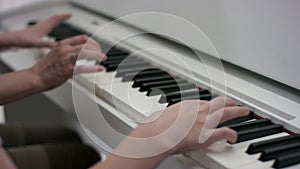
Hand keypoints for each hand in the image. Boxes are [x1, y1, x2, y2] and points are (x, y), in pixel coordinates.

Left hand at [13, 14, 70, 47]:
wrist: (14, 40)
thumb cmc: (24, 40)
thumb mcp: (37, 44)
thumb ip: (47, 44)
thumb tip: (57, 46)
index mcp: (44, 27)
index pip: (56, 18)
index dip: (64, 16)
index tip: (70, 15)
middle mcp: (42, 25)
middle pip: (53, 18)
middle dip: (62, 17)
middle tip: (68, 16)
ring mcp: (39, 27)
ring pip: (50, 21)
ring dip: (56, 20)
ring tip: (61, 21)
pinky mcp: (37, 31)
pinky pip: (46, 25)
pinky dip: (51, 25)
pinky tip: (50, 29)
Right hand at [31, 35, 105, 89]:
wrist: (35, 77)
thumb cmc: (44, 68)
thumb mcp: (54, 53)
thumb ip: (66, 51)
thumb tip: (78, 52)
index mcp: (62, 44)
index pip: (82, 38)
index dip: (93, 42)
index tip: (97, 47)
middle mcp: (65, 49)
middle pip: (86, 44)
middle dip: (97, 49)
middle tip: (102, 55)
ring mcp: (66, 59)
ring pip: (86, 52)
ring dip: (98, 55)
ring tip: (103, 59)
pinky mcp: (68, 70)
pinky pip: (84, 67)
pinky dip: (94, 68)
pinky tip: (100, 69)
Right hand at [120, 97, 248, 156]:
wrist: (159, 132)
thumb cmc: (158, 125)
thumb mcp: (162, 116)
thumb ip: (166, 117)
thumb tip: (159, 119)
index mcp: (188, 105)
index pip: (205, 102)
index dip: (213, 104)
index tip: (215, 105)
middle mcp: (199, 110)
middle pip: (219, 102)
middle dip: (229, 102)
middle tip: (236, 103)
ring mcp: (205, 121)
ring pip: (227, 112)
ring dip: (238, 111)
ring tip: (245, 111)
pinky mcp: (209, 133)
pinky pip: (226, 131)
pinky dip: (232, 134)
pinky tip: (234, 137)